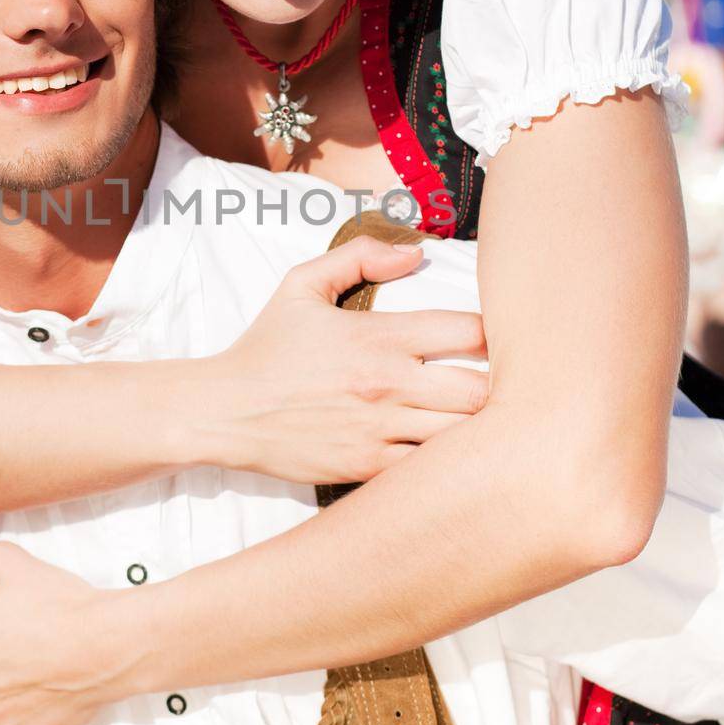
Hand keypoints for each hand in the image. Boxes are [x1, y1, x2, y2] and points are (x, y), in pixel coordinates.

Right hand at [195, 234, 487, 484]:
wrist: (226, 410)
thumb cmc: (268, 346)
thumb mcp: (302, 284)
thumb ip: (359, 256)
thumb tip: (416, 254)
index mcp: (379, 337)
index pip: (469, 331)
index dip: (494, 332)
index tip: (489, 337)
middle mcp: (387, 385)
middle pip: (482, 391)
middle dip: (497, 385)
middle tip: (495, 383)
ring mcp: (380, 431)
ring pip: (463, 436)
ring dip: (477, 426)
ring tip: (477, 418)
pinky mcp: (369, 468)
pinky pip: (430, 470)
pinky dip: (445, 461)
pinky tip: (443, 448)